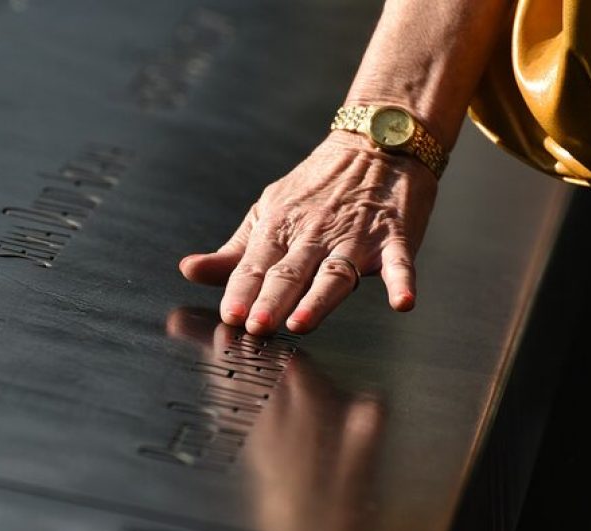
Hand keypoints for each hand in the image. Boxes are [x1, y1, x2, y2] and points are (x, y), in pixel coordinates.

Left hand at [179, 130, 438, 334]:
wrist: (373, 145)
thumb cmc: (315, 188)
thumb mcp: (267, 212)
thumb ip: (231, 253)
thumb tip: (188, 271)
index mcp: (279, 228)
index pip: (255, 265)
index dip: (241, 292)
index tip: (231, 317)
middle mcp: (313, 234)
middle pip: (290, 271)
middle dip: (272, 299)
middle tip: (257, 325)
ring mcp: (354, 236)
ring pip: (334, 271)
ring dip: (319, 298)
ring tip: (303, 322)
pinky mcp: (393, 236)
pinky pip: (399, 260)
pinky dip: (402, 280)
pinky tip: (402, 301)